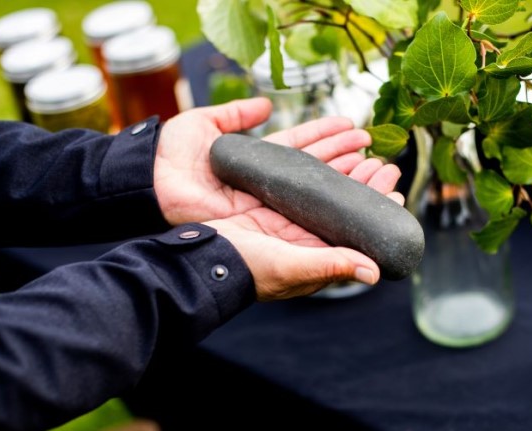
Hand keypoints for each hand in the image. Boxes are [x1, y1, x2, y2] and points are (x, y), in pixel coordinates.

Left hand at [153, 97, 374, 224]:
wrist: (153, 181)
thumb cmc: (173, 154)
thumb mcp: (206, 123)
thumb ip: (236, 114)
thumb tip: (263, 106)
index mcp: (259, 162)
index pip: (302, 147)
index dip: (328, 137)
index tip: (355, 128)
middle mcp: (269, 186)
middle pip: (317, 171)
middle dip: (348, 160)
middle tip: (377, 151)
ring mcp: (270, 205)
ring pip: (318, 194)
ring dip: (349, 183)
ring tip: (378, 171)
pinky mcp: (267, 223)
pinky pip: (306, 218)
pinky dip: (332, 212)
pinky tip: (358, 204)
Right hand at [206, 159, 404, 300]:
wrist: (207, 254)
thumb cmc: (249, 269)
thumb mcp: (292, 268)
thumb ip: (331, 266)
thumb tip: (375, 272)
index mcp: (321, 257)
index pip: (360, 235)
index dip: (379, 214)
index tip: (395, 192)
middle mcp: (310, 240)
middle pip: (348, 210)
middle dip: (368, 187)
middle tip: (387, 165)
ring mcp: (292, 222)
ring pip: (328, 194)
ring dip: (348, 173)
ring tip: (367, 153)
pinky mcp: (275, 206)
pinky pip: (304, 183)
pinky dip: (319, 167)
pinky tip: (332, 153)